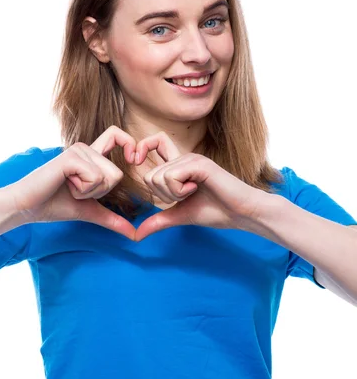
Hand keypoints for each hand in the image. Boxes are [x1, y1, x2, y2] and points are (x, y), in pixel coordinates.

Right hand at [5, 126, 136, 239]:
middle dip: (99, 192)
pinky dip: (82, 190)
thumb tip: (135, 234)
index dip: (130, 144)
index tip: (133, 160)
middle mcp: (86, 148)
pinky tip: (64, 185)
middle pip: (117, 174)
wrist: (26, 207)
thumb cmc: (54, 205)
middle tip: (76, 190)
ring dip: (89, 192)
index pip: (117, 135)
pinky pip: (95, 178)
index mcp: (91, 156)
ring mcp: (78, 150)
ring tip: (68, 187)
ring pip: (108, 177)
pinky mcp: (71, 157)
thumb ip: (112, 218)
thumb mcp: (90, 211)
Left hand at [134, 151, 263, 240]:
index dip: (141, 148)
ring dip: (173, 195)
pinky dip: (179, 191)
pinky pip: (171, 177)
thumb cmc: (216, 212)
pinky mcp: (199, 164)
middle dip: (163, 196)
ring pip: (158, 177)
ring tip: (193, 193)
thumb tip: (137, 236)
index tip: (136, 161)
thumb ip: (159, 220)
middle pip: (149, 176)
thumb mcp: (180, 215)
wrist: (241, 214)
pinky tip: (196, 190)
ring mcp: (192, 159)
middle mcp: (184, 158)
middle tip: (185, 196)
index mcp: (179, 166)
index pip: (154, 143)